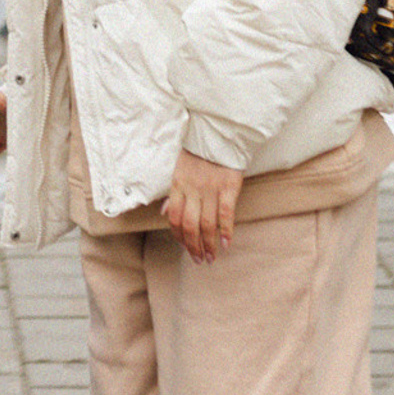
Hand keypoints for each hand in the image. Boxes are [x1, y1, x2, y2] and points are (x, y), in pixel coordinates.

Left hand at [164, 146, 242, 263]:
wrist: (218, 134)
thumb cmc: (198, 154)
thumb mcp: (179, 170)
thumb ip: (174, 193)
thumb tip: (165, 213)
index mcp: (178, 184)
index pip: (174, 218)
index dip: (178, 236)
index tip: (184, 248)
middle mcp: (193, 189)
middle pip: (190, 225)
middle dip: (193, 247)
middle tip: (200, 260)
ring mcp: (211, 189)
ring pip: (206, 224)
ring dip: (209, 244)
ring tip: (212, 257)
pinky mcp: (228, 187)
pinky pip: (225, 213)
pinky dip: (226, 231)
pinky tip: (226, 244)